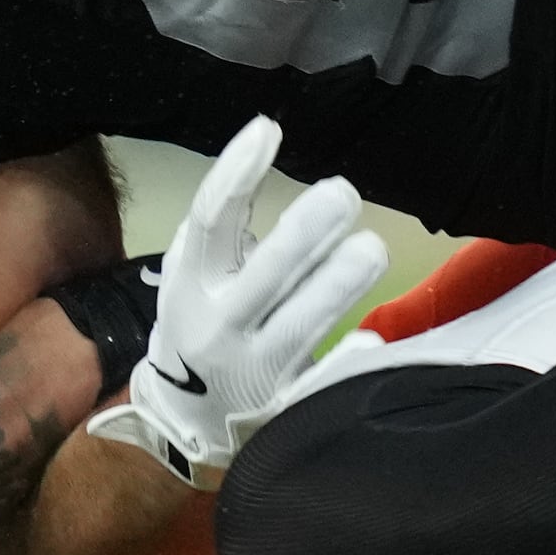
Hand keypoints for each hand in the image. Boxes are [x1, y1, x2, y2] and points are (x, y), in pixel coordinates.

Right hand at [87, 117, 391, 488]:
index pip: (211, 221)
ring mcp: (253, 370)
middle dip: (304, 233)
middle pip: (264, 275)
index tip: (268, 129)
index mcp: (193, 284)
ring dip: (336, 285)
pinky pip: (318, 385)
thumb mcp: (195, 278)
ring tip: (371, 249)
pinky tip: (368, 342)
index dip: (236, 174)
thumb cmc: (202, 329)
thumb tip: (262, 145)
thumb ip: (224, 227)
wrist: (184, 425)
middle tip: (342, 192)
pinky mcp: (283, 409)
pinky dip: (342, 364)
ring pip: (299, 324)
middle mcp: (219, 326)